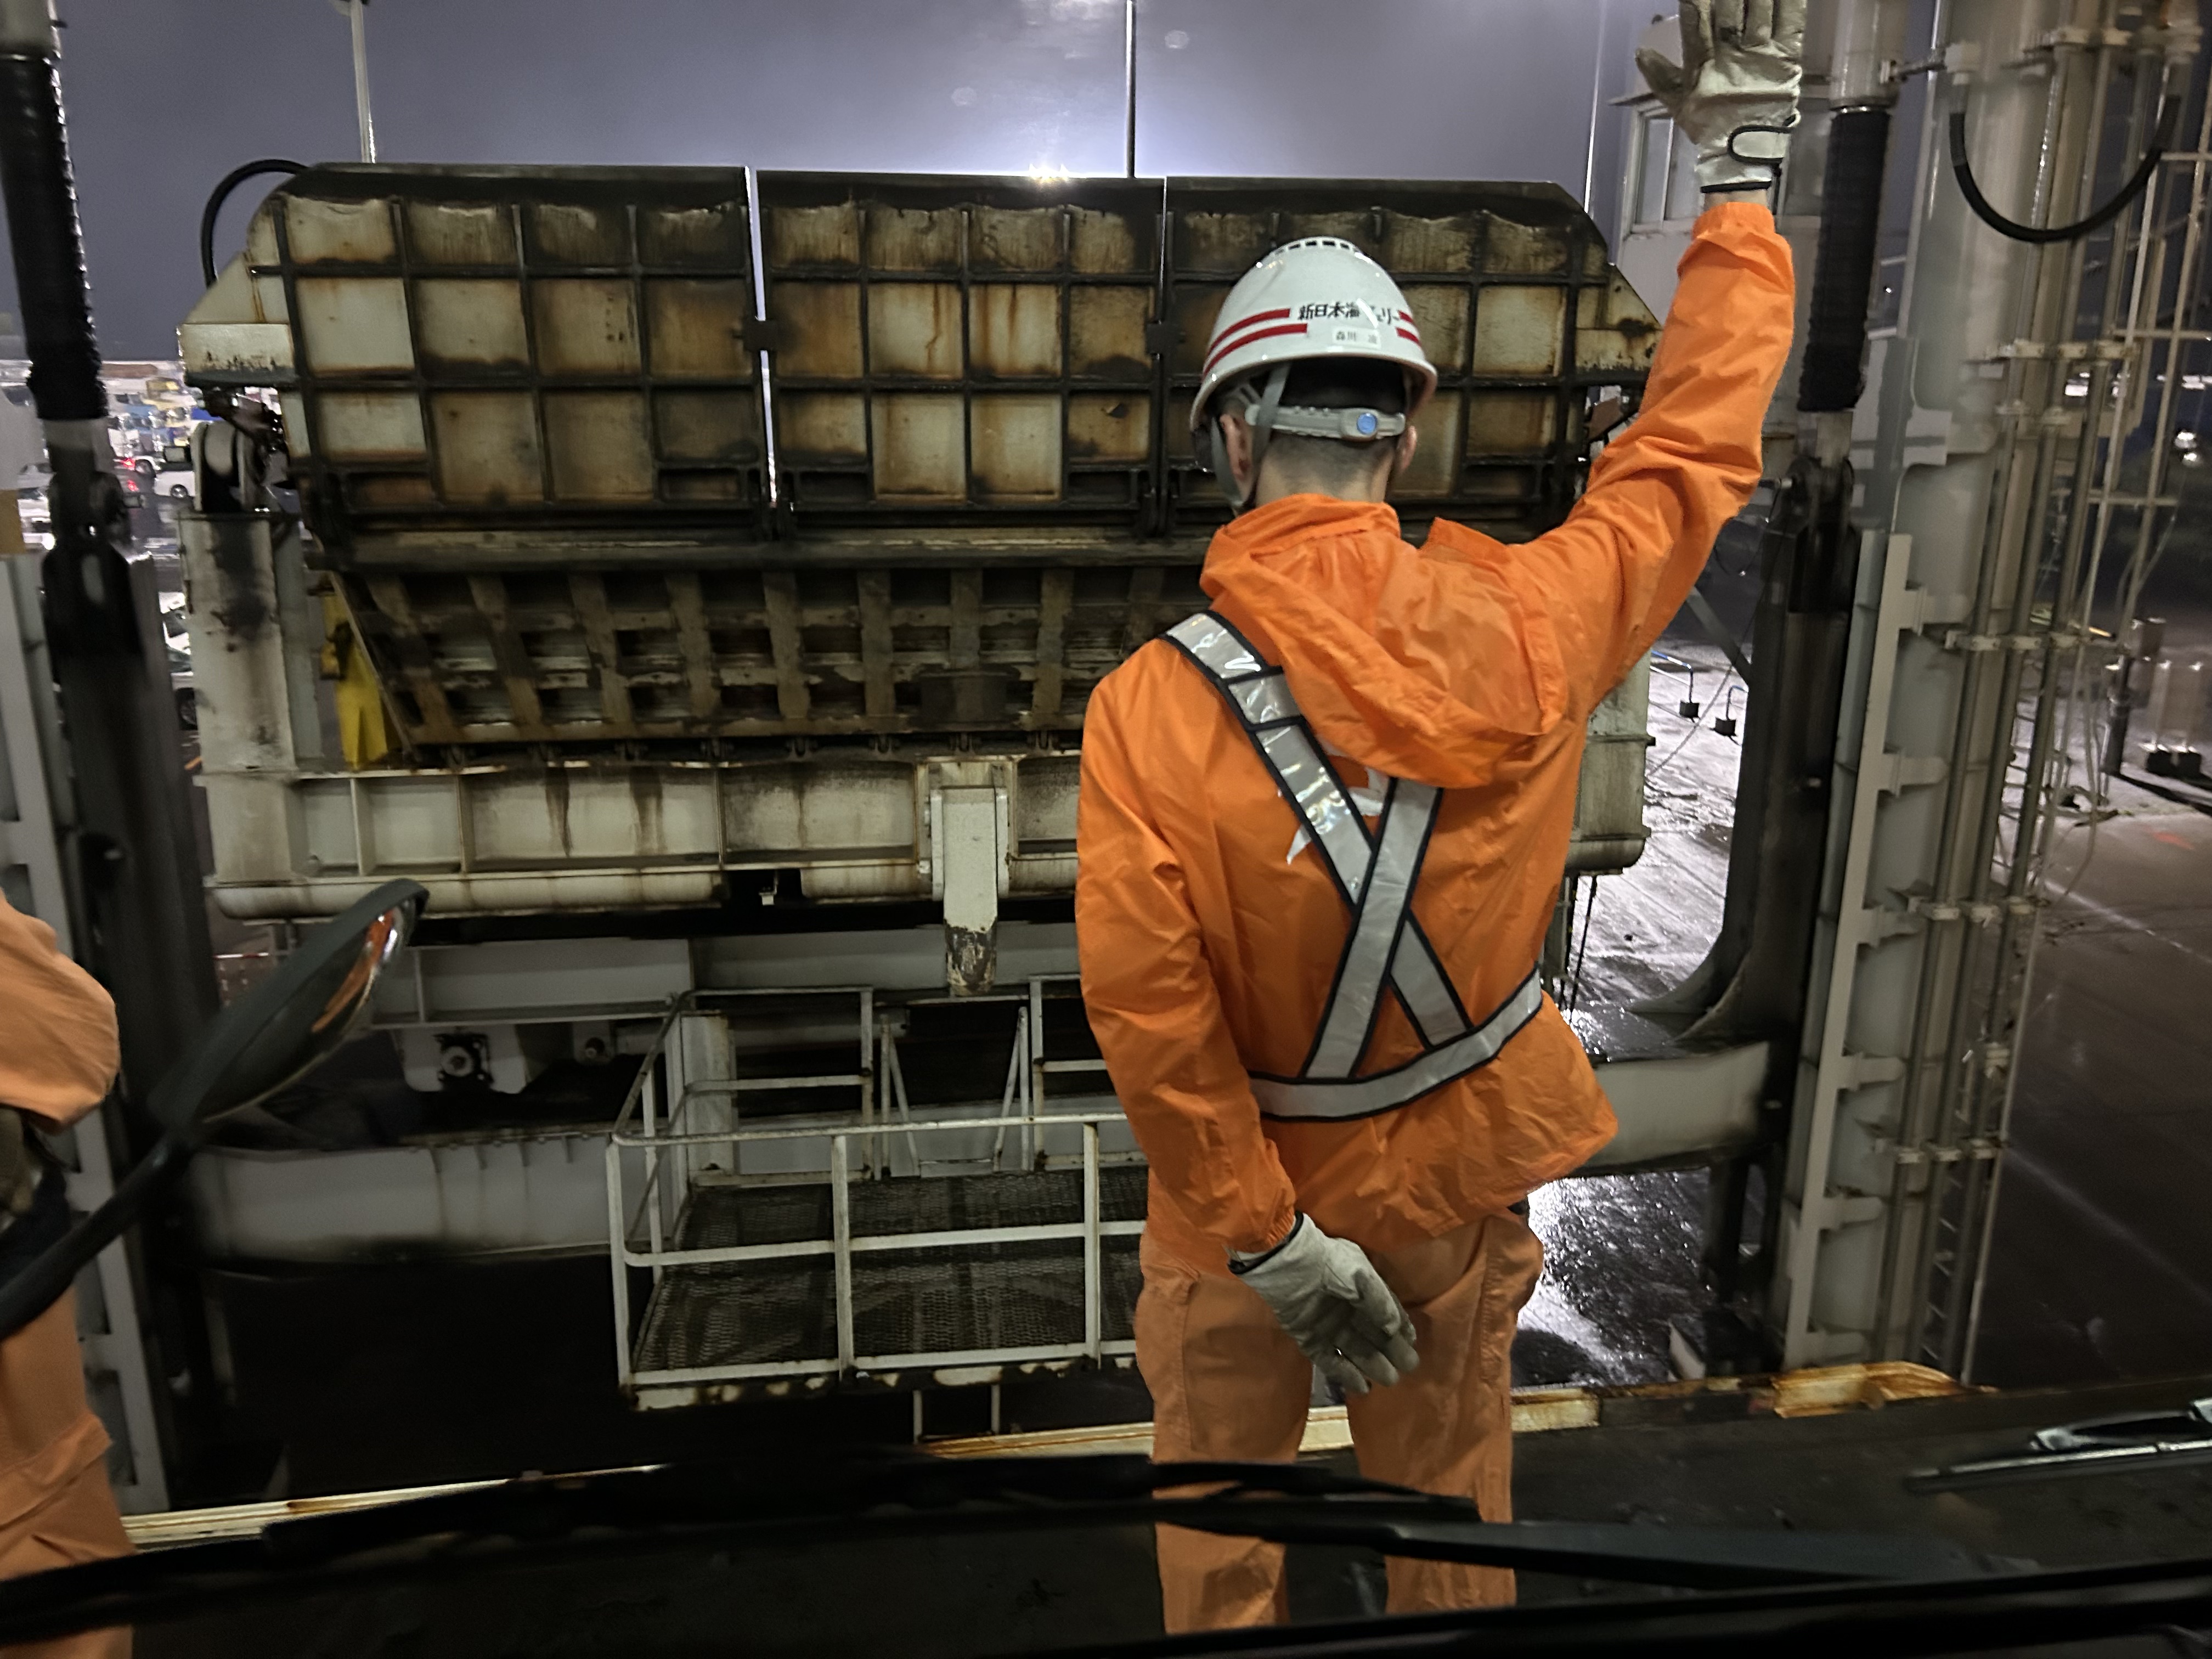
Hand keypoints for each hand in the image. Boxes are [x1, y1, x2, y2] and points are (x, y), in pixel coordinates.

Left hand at [1230, 1215, 1418, 1395]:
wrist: (1288, 1263)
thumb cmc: (1329, 1263)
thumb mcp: (1362, 1276)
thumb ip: (1381, 1303)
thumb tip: (1395, 1329)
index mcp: (1360, 1289)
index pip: (1385, 1312)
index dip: (1400, 1328)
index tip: (1412, 1344)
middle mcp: (1346, 1309)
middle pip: (1372, 1335)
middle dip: (1391, 1350)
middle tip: (1407, 1367)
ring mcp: (1327, 1325)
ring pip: (1354, 1350)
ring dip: (1372, 1365)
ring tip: (1390, 1380)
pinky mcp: (1308, 1338)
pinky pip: (1329, 1360)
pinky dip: (1345, 1374)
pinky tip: (1362, 1387)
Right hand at [1636, 0, 1806, 195]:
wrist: (1741, 153)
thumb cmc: (1708, 125)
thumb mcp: (1678, 104)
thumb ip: (1659, 77)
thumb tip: (1640, 51)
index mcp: (1703, 62)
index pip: (1696, 20)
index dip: (1695, 0)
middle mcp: (1731, 53)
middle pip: (1730, 7)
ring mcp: (1761, 54)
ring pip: (1761, 8)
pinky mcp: (1787, 58)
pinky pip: (1791, 21)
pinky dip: (1791, 0)